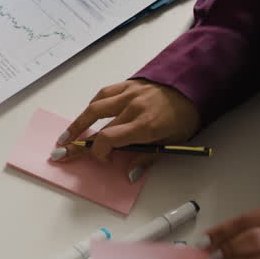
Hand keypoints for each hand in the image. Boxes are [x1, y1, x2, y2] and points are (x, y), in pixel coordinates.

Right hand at [54, 80, 200, 174]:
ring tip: (66, 135)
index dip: (99, 152)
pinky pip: (104, 94)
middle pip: (97, 125)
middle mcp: (133, 108)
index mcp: (145, 124)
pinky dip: (94, 105)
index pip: (109, 138)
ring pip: (95, 107)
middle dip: (78, 142)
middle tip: (63, 152)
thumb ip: (148, 157)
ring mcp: (129, 94)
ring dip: (78, 122)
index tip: (103, 161)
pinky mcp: (128, 85)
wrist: (196, 86)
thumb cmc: (186, 115)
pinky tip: (87, 114)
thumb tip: (130, 173)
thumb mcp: (173, 142)